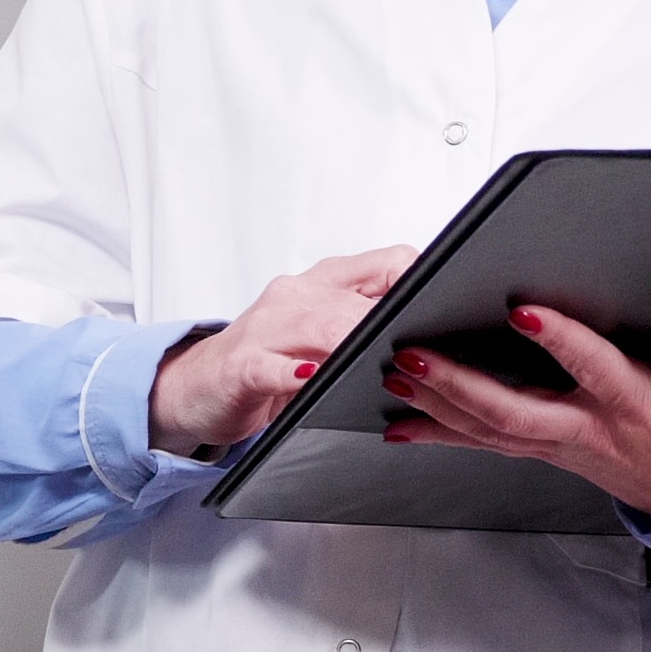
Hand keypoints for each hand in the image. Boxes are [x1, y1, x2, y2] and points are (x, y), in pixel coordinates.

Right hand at [150, 246, 416, 454]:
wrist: (196, 387)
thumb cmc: (267, 362)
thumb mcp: (323, 337)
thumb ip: (367, 324)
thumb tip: (439, 335)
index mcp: (323, 284)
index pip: (388, 264)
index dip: (423, 282)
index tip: (454, 306)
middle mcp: (295, 297)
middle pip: (357, 301)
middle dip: (392, 325)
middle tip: (425, 348)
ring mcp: (265, 329)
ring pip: (319, 326)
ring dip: (350, 343)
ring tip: (380, 360)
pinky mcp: (240, 367)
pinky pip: (269, 367)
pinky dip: (291, 374)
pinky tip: (308, 378)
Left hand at [382, 301, 650, 532]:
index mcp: (630, 404)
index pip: (592, 368)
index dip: (560, 342)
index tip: (525, 313)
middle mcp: (584, 427)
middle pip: (511, 409)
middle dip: (457, 385)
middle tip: (414, 356)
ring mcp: (557, 444)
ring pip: (486, 429)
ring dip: (435, 405)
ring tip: (395, 375)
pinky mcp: (542, 450)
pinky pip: (482, 443)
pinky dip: (439, 433)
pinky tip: (401, 424)